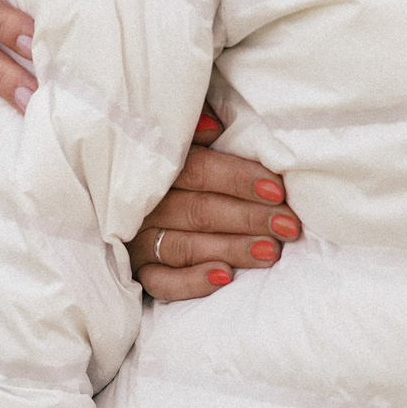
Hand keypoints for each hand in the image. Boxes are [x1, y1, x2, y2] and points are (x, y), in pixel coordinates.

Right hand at [127, 111, 299, 300]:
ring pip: (186, 246)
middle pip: (199, 211)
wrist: (119, 205)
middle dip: (248, 218)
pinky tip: (226, 277)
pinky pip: (163, 282)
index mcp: (155, 166)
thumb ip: (193, 126)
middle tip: (287, 225)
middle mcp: (143, 204)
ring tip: (270, 251)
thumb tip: (215, 125)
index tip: (277, 190)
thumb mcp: (177, 138)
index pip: (199, 171)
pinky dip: (193, 282)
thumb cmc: (171, 166)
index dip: (238, 179)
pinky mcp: (137, 271)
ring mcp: (138, 239)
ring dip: (232, 248)